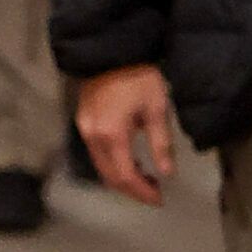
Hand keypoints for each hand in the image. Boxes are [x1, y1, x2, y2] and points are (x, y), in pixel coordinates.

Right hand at [76, 63, 176, 206]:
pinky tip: (132, 161)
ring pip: (101, 167)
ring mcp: (84, 130)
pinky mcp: (83, 123)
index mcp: (112, 135)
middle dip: (132, 189)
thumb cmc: (139, 77)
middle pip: (109, 176)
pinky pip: (97, 154)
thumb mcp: (157, 108)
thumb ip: (161, 143)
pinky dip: (114, 164)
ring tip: (147, 178)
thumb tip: (168, 172)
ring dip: (122, 178)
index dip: (142, 191)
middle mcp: (93, 137)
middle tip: (154, 193)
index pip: (125, 176)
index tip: (159, 199)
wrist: (113, 52)